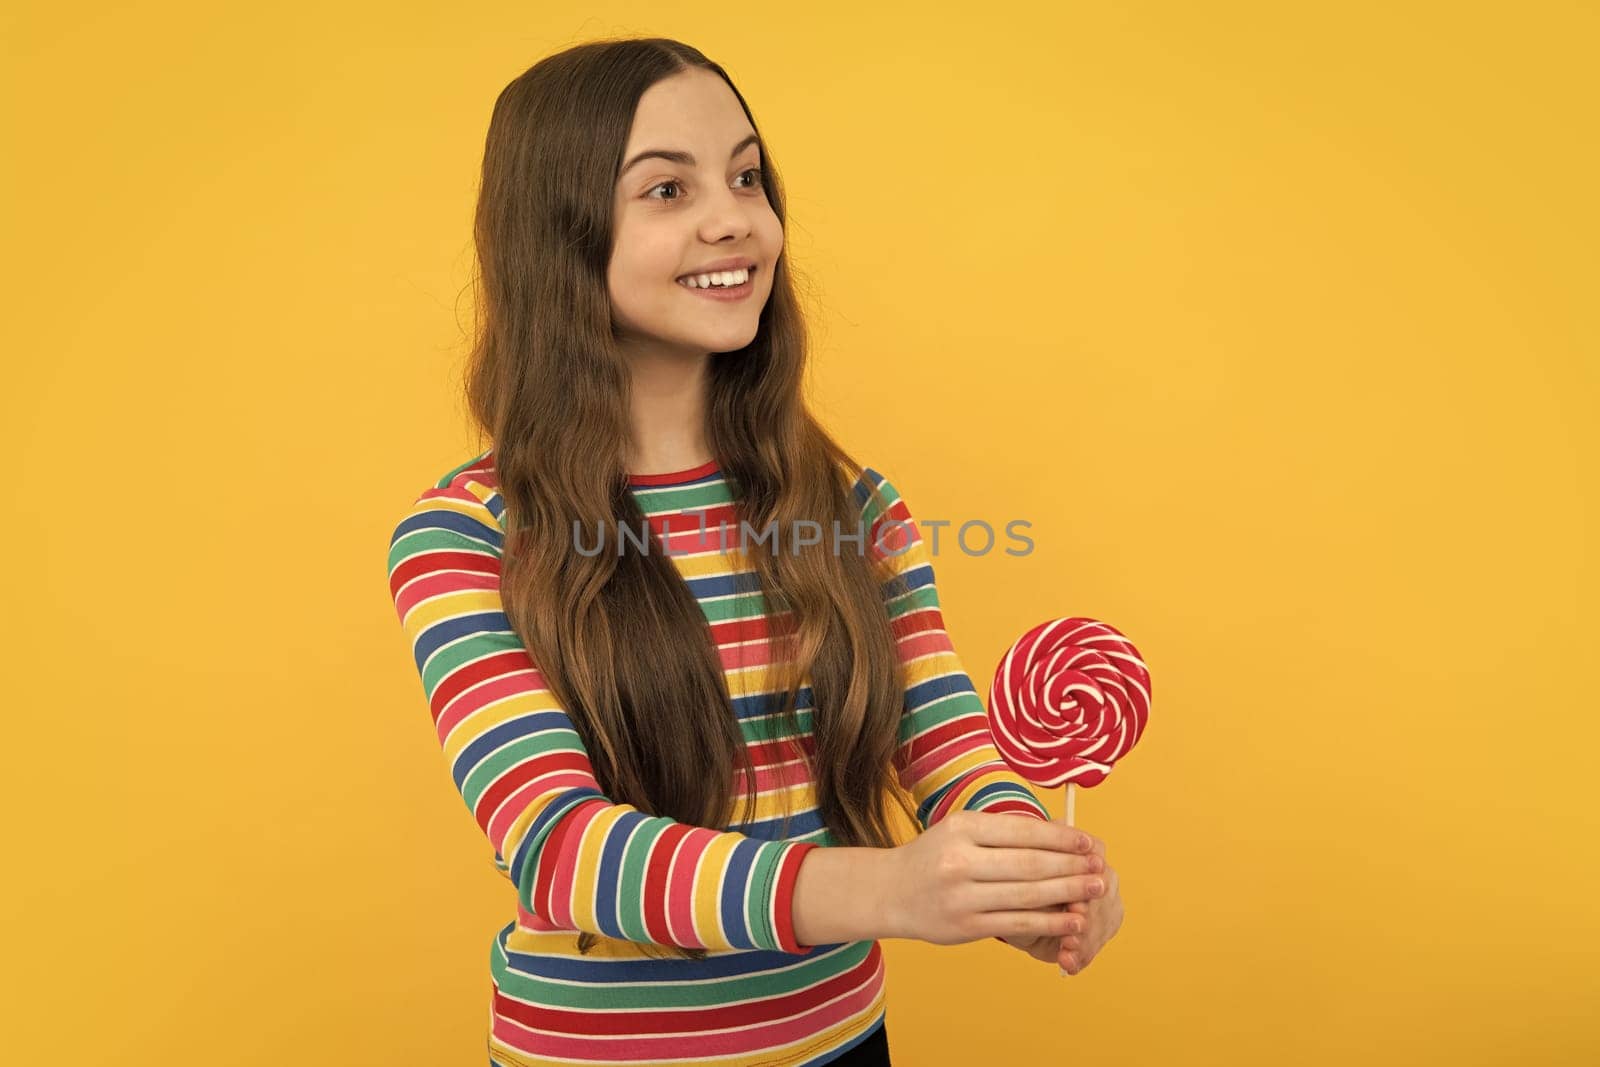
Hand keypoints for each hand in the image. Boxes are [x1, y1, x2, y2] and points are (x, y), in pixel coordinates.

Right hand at [887, 809, 1101, 944]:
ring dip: (1067, 893)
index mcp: (962, 829)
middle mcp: (960, 861)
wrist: (891, 892)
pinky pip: (1017, 924)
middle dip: (1071, 866)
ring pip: (1027, 895)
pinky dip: (1049, 922)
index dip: (1061, 838)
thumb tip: (1061, 836)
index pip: (1022, 831)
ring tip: (1094, 890)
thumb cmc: (935, 857)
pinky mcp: (966, 927)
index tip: (1088, 842)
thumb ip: (1002, 831)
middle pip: (1029, 864)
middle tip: (1100, 866)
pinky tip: (1072, 920)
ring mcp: (962, 897)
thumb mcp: (959, 830)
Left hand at [1001, 831, 1122, 974]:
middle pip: (1103, 901)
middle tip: (1074, 929)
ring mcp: (1105, 910)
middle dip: (1088, 917)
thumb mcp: (1027, 851)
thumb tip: (1057, 825)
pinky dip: (1079, 957)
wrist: (1016, 894)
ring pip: (1100, 927)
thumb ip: (1045, 841)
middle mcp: (1105, 880)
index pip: (1097, 868)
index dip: (1086, 885)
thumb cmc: (1024, 868)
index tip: (1074, 901)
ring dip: (1085, 941)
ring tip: (1068, 949)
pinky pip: (1090, 948)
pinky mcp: (1095, 935)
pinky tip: (1068, 963)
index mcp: (1093, 855)